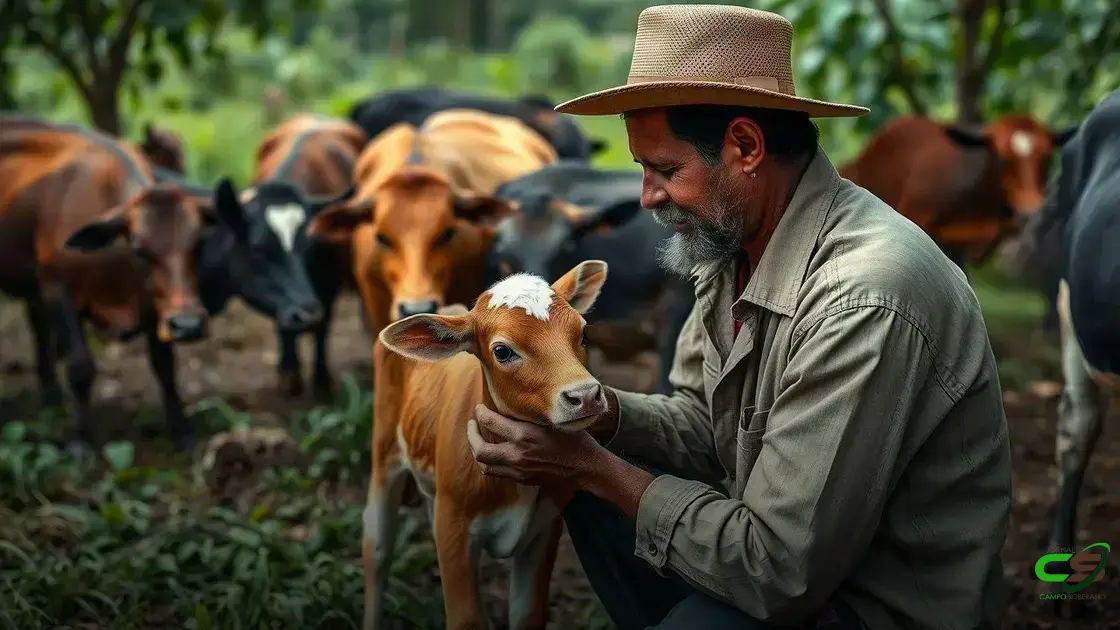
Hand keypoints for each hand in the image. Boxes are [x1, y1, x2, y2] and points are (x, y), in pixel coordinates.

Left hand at [466, 403, 603, 488]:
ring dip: (478, 451)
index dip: (480, 413)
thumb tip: (510, 407)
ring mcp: (518, 470)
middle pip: (480, 449)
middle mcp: (517, 454)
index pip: (490, 422)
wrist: (586, 468)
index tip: (479, 408)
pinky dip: (491, 463)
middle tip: (472, 424)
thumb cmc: (574, 439)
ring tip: (479, 440)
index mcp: (524, 435)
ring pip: (485, 464)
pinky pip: (498, 472)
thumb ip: (529, 417)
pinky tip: (494, 454)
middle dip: (471, 435)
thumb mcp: (552, 421)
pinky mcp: (522, 479)